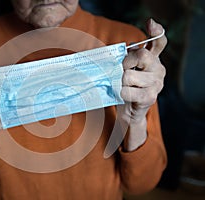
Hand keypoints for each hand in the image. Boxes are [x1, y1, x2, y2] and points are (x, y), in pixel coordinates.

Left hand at [120, 19, 166, 150]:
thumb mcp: (126, 69)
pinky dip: (119, 92)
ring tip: (118, 85)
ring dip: (118, 81)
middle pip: (141, 55)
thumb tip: (124, 48)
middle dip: (125, 62)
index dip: (156, 31)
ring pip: (129, 76)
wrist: (129, 112)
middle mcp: (159, 69)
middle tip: (119, 70)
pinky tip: (120, 94)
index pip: (159, 42)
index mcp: (153, 59)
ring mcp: (156, 84)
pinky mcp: (149, 97)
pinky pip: (127, 91)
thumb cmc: (125, 87)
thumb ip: (126, 57)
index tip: (149, 23)